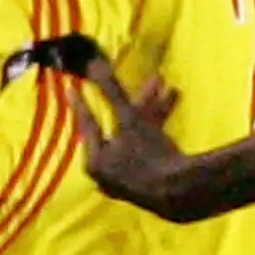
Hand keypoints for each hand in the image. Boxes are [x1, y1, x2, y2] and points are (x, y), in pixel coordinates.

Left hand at [70, 59, 196, 221]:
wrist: (182, 192)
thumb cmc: (148, 154)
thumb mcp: (129, 119)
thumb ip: (110, 91)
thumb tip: (92, 62)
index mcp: (96, 161)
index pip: (89, 125)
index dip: (83, 103)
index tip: (72, 88)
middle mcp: (109, 173)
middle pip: (121, 129)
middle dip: (141, 103)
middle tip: (155, 80)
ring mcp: (130, 181)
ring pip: (140, 138)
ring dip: (157, 113)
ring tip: (174, 91)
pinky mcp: (152, 184)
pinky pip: (151, 150)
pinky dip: (161, 131)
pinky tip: (175, 112)